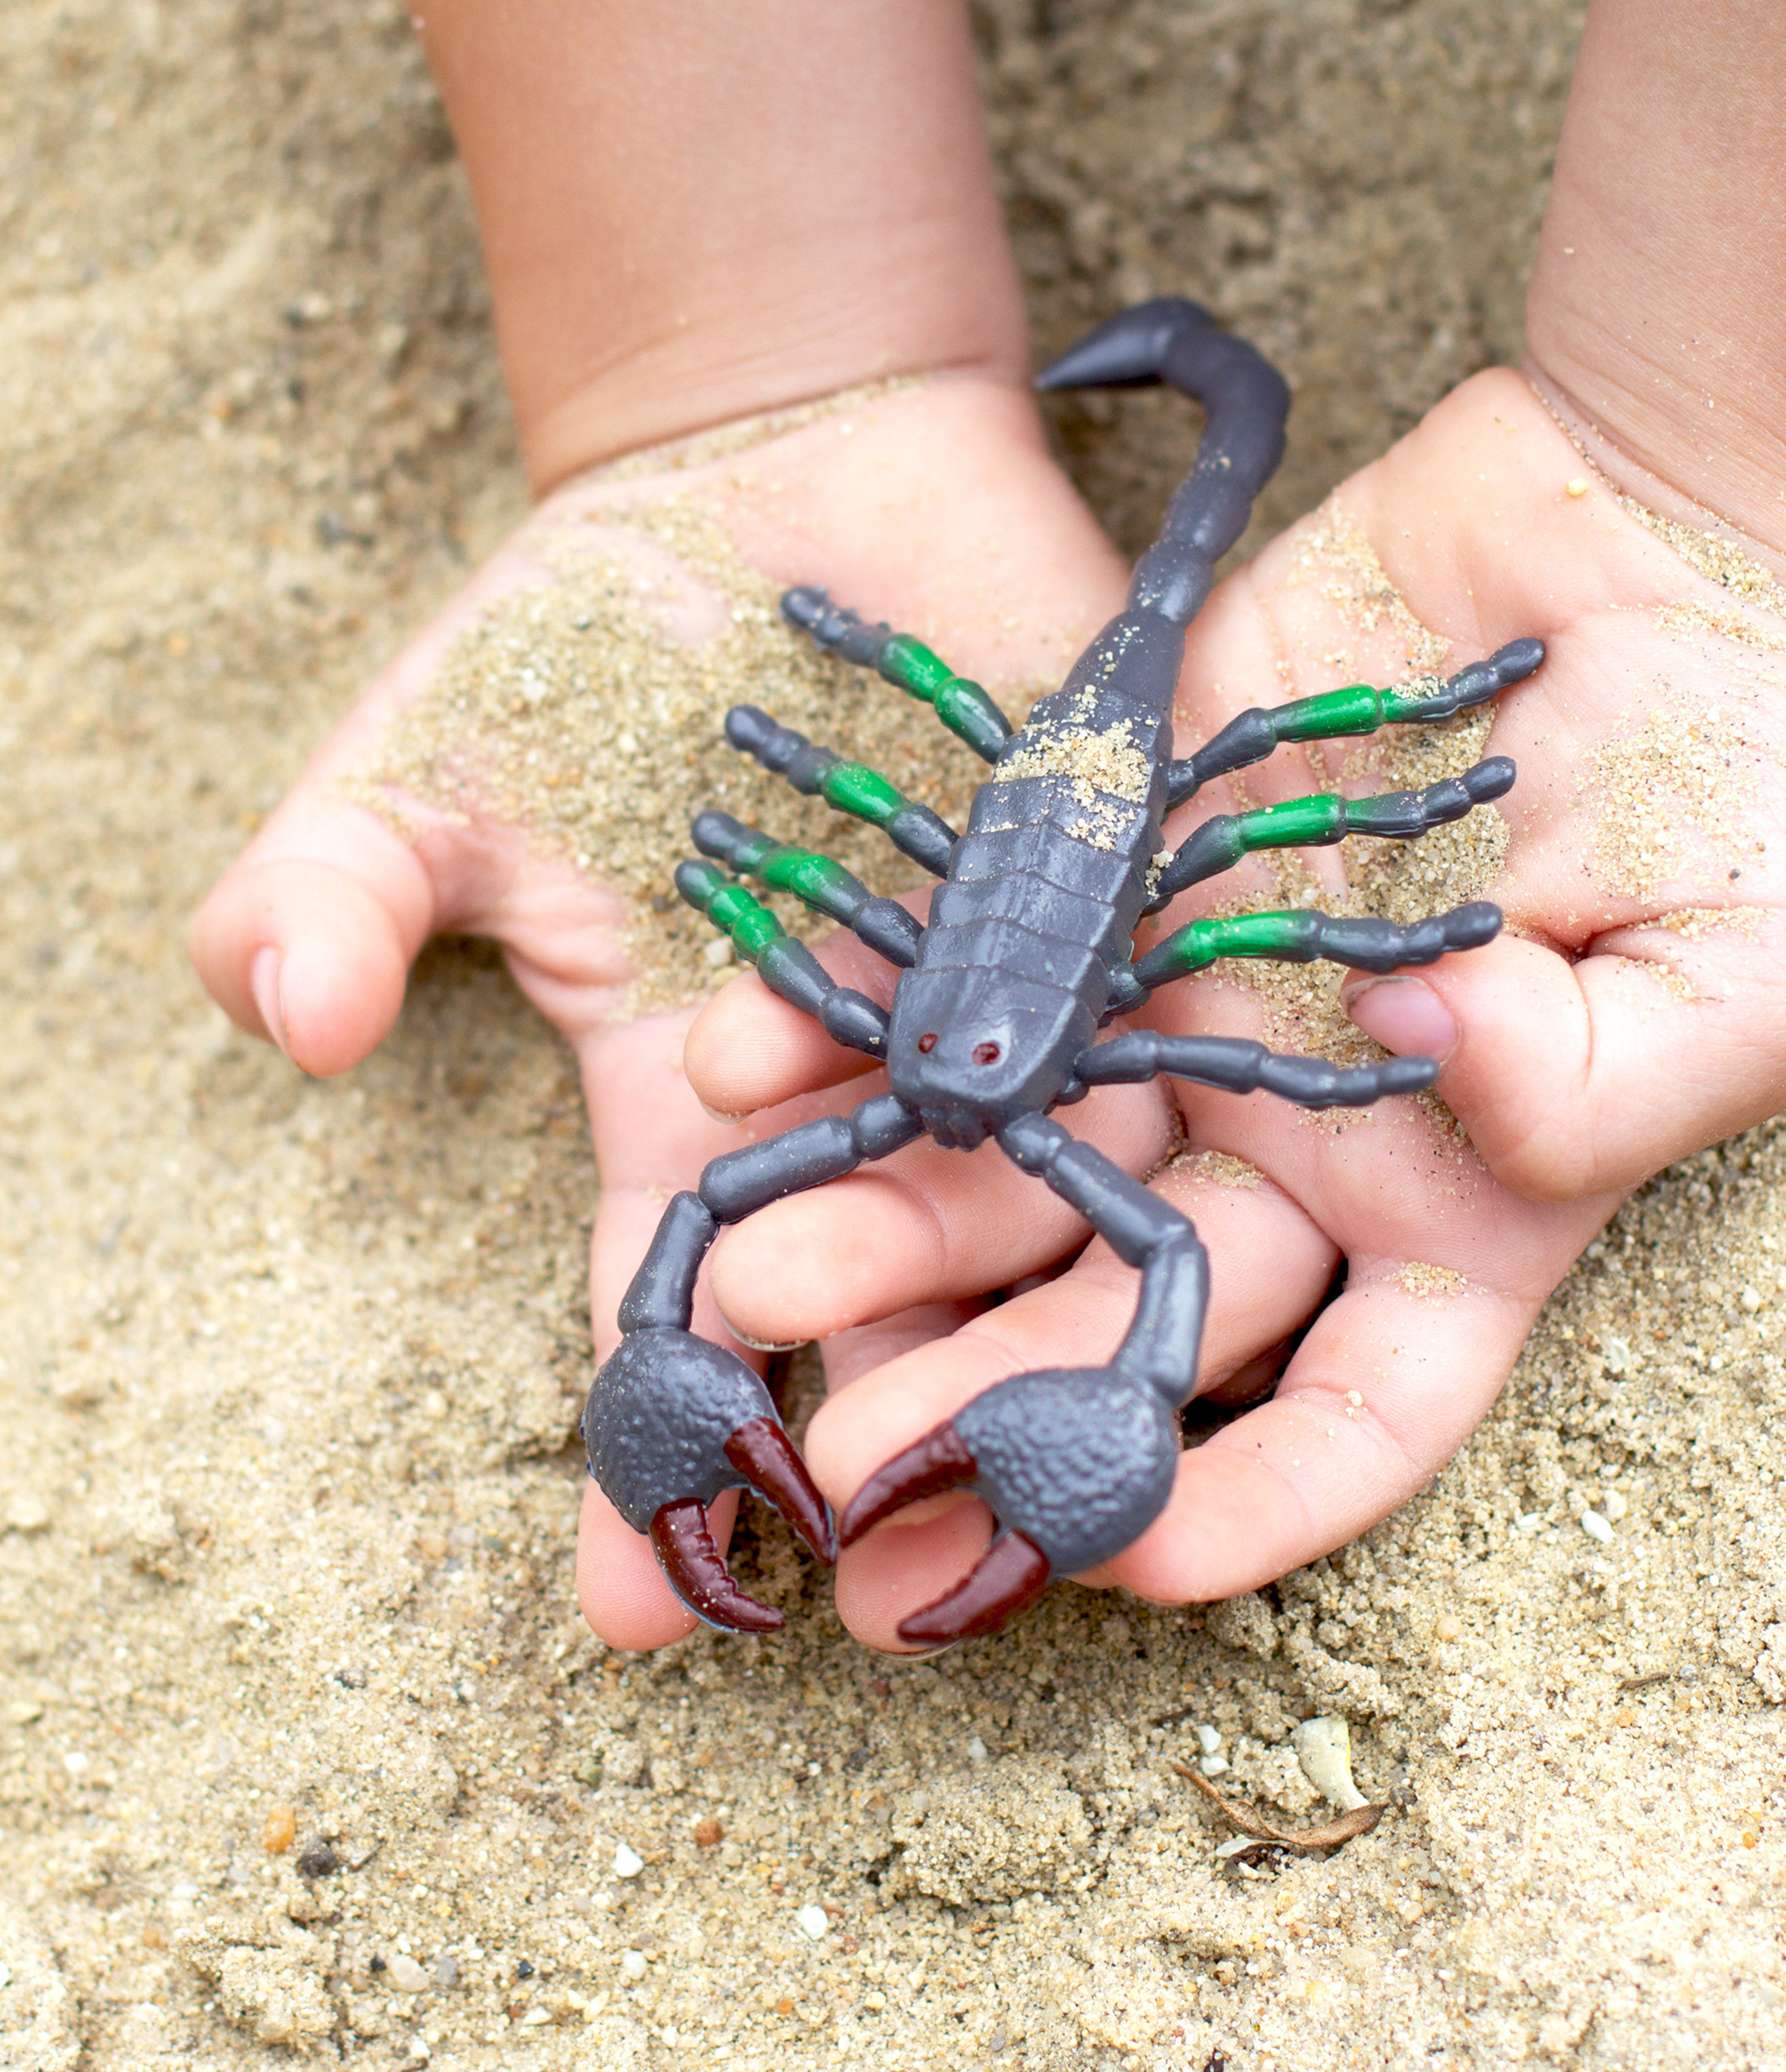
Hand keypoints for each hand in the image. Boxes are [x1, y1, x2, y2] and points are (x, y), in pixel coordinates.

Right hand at [189, 371, 1129, 1644]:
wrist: (777, 463)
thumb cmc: (583, 634)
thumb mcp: (421, 770)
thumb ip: (332, 893)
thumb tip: (278, 1017)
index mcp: (709, 1101)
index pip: (678, 1302)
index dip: (654, 1444)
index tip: (637, 1608)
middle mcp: (882, 1090)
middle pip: (892, 1287)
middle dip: (877, 1420)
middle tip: (873, 1546)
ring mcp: (1017, 1000)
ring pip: (1051, 1196)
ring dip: (1040, 1317)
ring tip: (1043, 1449)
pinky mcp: (1135, 898)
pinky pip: (1179, 1033)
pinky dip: (1194, 1131)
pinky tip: (1223, 1262)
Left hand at [680, 366, 1785, 1647]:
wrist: (1637, 539)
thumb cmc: (1742, 784)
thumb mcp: (1742, 972)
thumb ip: (1604, 1087)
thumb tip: (1420, 1069)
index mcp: (1457, 1212)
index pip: (1353, 1411)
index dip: (1253, 1501)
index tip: (1126, 1557)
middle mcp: (1298, 1143)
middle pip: (1132, 1305)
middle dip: (992, 1391)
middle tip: (852, 1459)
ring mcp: (1189, 1012)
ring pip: (1015, 1158)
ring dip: (882, 1223)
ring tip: (746, 1273)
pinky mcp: (1109, 875)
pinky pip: (969, 967)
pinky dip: (856, 1018)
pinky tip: (747, 1061)